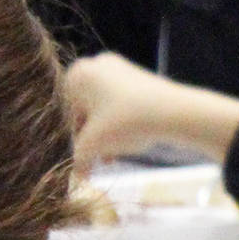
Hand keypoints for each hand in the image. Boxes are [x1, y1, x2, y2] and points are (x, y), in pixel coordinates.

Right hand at [64, 53, 238, 167]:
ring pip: (104, 109)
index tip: (79, 157)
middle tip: (97, 160)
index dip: (71, 138)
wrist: (174, 112)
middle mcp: (96, 65)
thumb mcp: (94, 143)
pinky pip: (122, 103)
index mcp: (77, 73)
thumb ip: (78, 158)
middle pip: (85, 109)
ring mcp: (120, 68)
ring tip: (112, 158)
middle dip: (91, 138)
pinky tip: (128, 145)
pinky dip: (121, 123)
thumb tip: (76, 174)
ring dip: (106, 135)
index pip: (64, 111)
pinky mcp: (140, 78)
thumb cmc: (125, 122)